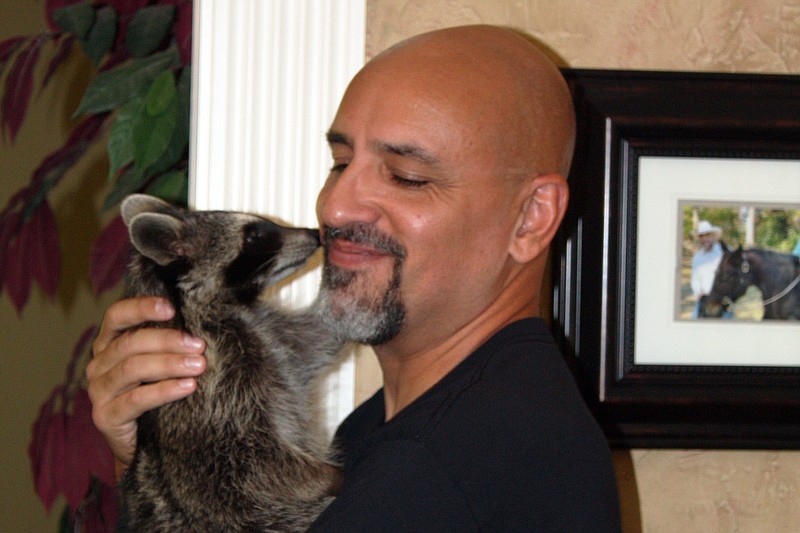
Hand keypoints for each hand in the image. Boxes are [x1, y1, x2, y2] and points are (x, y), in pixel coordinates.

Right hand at [86, 296, 205, 476]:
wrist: (145, 444)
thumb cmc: (157, 394)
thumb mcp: (160, 363)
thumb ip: (169, 342)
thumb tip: (203, 322)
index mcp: (108, 344)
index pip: (116, 315)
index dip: (141, 308)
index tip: (171, 307)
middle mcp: (98, 364)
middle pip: (130, 343)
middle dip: (168, 341)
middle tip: (199, 345)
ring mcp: (98, 391)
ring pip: (133, 369)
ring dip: (169, 364)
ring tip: (199, 365)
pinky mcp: (105, 416)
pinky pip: (136, 399)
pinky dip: (164, 391)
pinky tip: (188, 386)